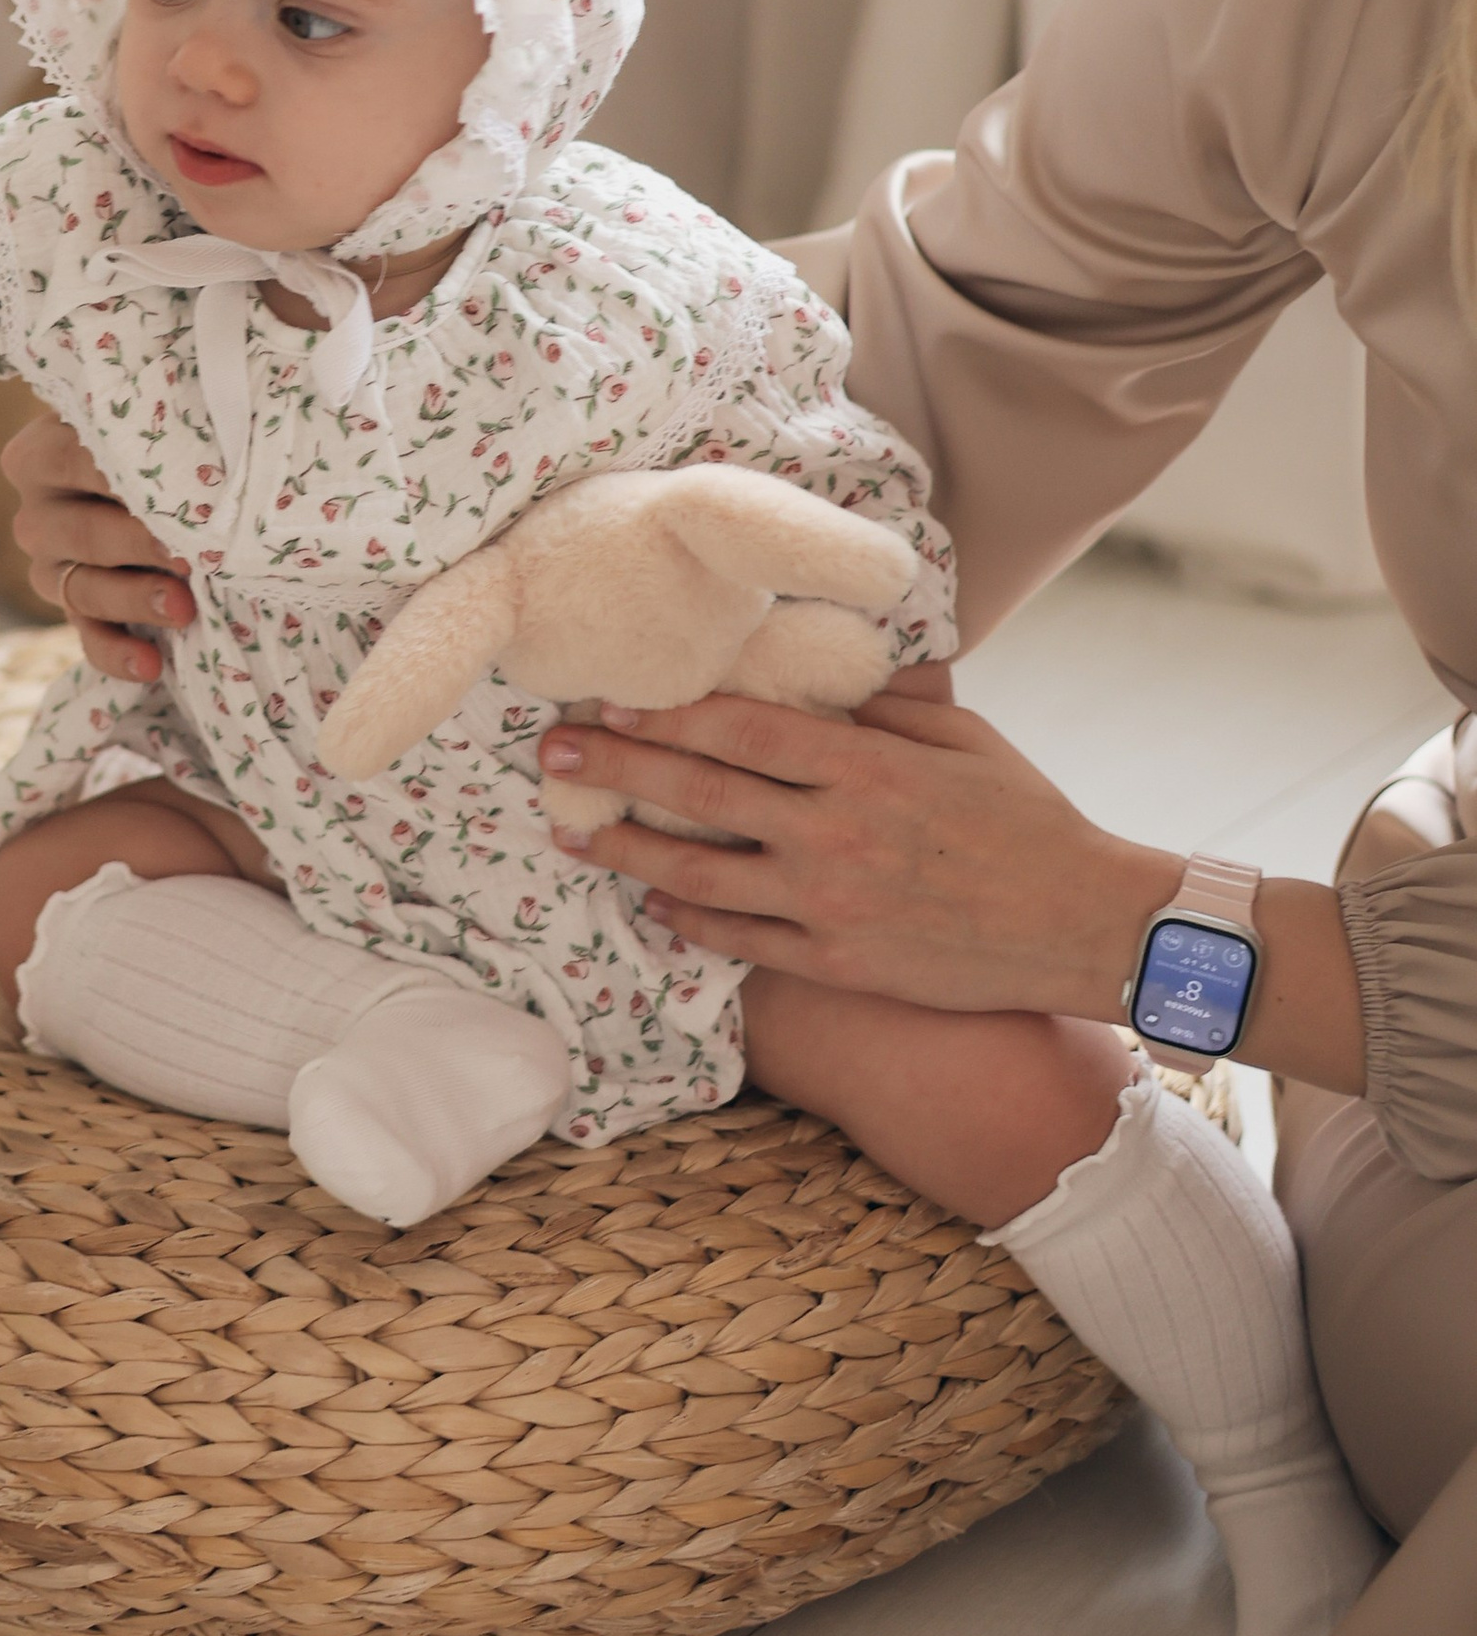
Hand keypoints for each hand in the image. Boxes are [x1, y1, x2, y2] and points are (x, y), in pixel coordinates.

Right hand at [1, 406, 191, 682]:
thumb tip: (206, 430)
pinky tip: (152, 663)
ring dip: (136, 599)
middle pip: (80, 532)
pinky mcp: (74, 613)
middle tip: (188, 554)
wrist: (151, 484)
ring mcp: (50, 569)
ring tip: (184, 608)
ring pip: (84, 589)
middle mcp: (35, 514)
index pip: (73, 460)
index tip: (174, 491)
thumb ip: (160, 424)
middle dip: (137, 545)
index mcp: (39, 455)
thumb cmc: (155, 440)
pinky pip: (89, 639)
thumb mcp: (150, 419)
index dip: (124, 477)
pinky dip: (119, 654)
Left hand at [534, 686, 1174, 1020]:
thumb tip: (823, 672)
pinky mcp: (839, 963)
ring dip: (628, 851)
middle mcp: (835, 833)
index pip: (740, 731)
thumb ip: (883, 706)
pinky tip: (652, 903)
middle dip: (615, 771)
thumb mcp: (963, 739)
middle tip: (552, 755)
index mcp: (866, 766)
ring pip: (701, 875)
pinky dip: (688, 921)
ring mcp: (832, 904)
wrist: (1083, 925)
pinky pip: (742, 941)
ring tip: (574, 834)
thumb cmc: (1028, 819)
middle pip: (700, 794)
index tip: (608, 704)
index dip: (664, 716)